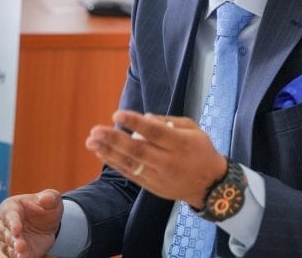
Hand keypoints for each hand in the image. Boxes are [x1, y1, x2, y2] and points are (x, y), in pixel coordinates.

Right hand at [0, 189, 63, 257]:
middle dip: (13, 240)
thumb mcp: (52, 199)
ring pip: (8, 247)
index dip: (13, 223)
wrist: (47, 224)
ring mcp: (7, 240)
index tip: (17, 231)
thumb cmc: (45, 207)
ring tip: (23, 255)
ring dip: (15, 251)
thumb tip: (46, 198)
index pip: (10, 216)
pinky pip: (15, 256)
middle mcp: (3, 225)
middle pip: (6, 233)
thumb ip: (50, 197)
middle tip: (20, 246)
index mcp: (9, 208)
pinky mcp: (14, 252)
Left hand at [86, 110, 226, 207]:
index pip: (155, 133)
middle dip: (114, 139)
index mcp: (181, 144)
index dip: (135, 123)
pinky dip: (115, 163)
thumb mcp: (193, 129)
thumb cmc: (201, 150)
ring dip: (108, 152)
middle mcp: (169, 161)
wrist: (210, 185)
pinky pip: (130, 174)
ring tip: (91, 141)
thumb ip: (169, 121)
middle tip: (95, 130)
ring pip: (130, 163)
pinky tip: (102, 153)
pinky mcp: (152, 186)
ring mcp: (159, 176)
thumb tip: (144, 117)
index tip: (117, 115)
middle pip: (138, 150)